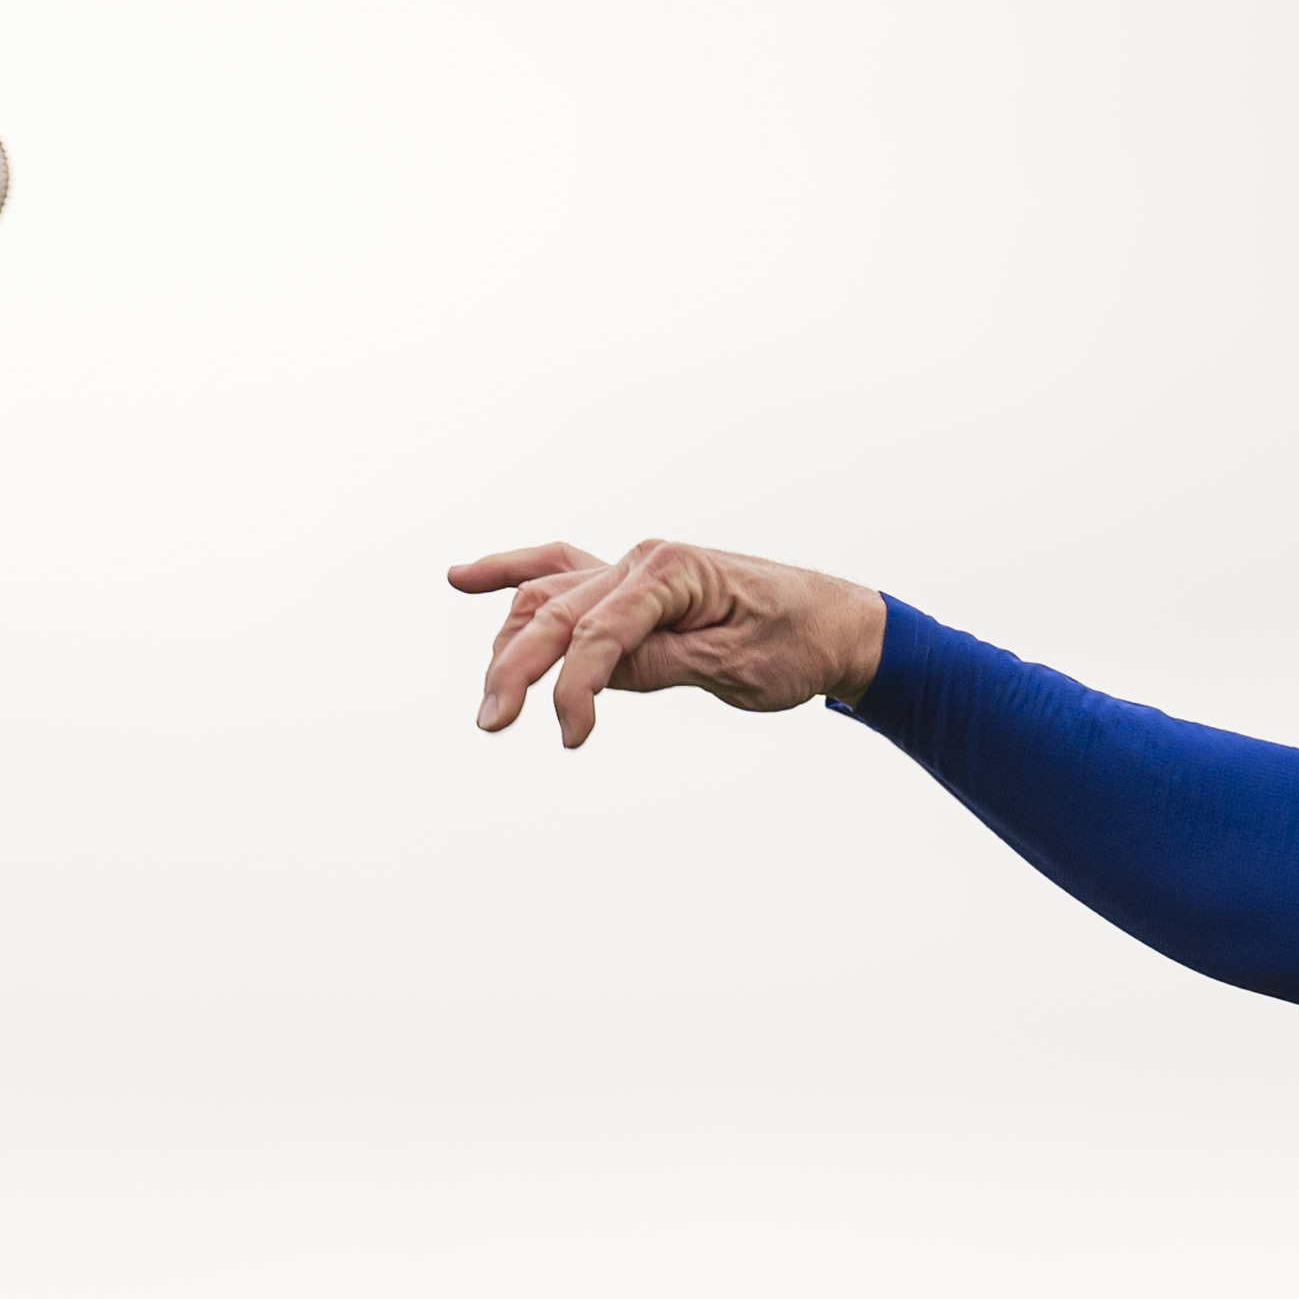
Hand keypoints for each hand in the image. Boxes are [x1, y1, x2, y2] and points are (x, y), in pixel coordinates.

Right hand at [448, 540, 890, 747]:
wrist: (835, 624)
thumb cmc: (796, 643)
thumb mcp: (736, 666)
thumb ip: (663, 663)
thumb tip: (597, 673)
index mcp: (672, 571)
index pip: (602, 631)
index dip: (576, 687)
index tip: (570, 737)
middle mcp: (642, 561)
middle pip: (559, 614)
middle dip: (518, 669)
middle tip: (491, 723)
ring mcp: (632, 570)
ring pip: (547, 599)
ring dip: (509, 643)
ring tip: (489, 696)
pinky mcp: (632, 589)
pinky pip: (561, 576)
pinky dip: (513, 579)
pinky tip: (463, 579)